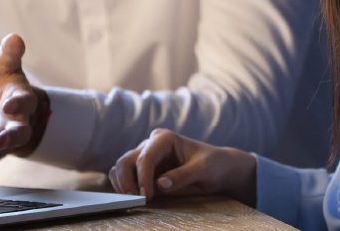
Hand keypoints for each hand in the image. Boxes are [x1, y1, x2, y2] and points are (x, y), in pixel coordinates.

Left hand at [0, 34, 43, 162]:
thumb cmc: (3, 82)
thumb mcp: (5, 64)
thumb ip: (10, 53)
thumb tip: (14, 37)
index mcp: (22, 99)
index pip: (26, 101)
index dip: (19, 102)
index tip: (9, 103)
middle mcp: (15, 122)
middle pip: (20, 133)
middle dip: (12, 137)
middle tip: (1, 140)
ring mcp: (1, 138)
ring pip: (1, 149)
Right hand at [108, 128, 257, 205]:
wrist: (218, 169)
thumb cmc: (214, 164)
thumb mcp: (204, 170)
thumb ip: (183, 176)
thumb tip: (160, 184)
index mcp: (164, 138)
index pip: (145, 157)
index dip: (143, 177)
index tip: (147, 196)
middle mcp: (151, 145)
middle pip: (126, 161)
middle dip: (127, 181)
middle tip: (136, 200)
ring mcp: (145, 157)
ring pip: (120, 168)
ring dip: (123, 185)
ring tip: (135, 200)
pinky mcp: (144, 171)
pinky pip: (124, 177)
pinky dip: (124, 187)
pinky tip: (134, 198)